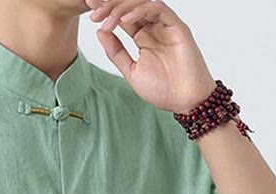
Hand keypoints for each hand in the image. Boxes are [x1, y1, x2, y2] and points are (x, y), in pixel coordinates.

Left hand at [85, 0, 216, 113]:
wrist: (185, 101)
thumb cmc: (163, 89)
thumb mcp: (131, 71)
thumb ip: (116, 52)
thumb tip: (100, 32)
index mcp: (143, 37)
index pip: (123, 16)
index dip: (106, 12)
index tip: (90, 13)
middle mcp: (154, 27)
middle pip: (131, 6)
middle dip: (110, 5)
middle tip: (93, 9)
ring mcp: (165, 25)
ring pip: (142, 3)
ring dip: (122, 7)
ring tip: (106, 18)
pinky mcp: (177, 26)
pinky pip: (158, 9)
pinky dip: (140, 10)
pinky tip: (125, 18)